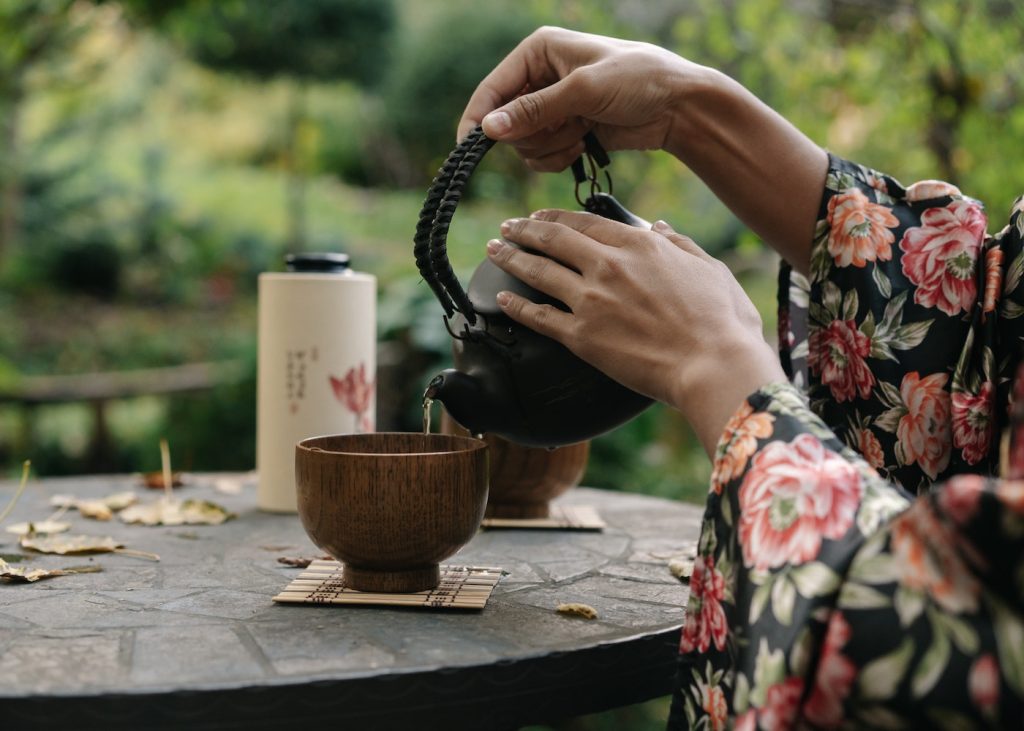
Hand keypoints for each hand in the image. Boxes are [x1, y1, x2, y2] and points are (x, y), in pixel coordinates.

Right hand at [458, 26, 702, 171]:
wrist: (677, 107)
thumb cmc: (638, 81)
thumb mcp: (583, 92)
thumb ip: (535, 110)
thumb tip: (489, 129)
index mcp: (538, 51)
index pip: (491, 88)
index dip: (478, 119)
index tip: (470, 148)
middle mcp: (540, 77)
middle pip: (505, 122)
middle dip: (531, 135)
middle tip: (562, 131)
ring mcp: (552, 107)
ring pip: (522, 144)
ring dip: (549, 148)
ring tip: (579, 136)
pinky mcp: (565, 130)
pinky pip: (541, 156)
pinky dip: (558, 158)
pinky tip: (581, 147)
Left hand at [486, 210, 785, 453]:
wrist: (713, 365)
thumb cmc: (722, 321)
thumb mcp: (709, 268)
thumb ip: (679, 243)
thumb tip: (658, 226)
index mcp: (639, 245)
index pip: (586, 222)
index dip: (557, 217)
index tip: (540, 216)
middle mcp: (608, 266)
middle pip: (554, 239)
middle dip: (524, 230)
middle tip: (506, 227)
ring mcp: (590, 300)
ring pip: (539, 271)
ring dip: (511, 257)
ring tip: (494, 250)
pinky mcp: (581, 336)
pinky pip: (538, 316)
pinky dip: (516, 305)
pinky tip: (502, 299)